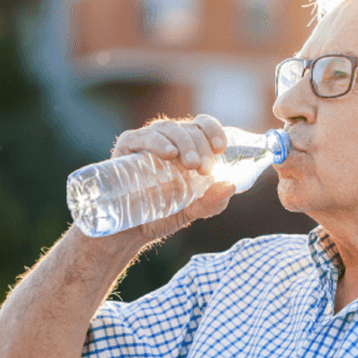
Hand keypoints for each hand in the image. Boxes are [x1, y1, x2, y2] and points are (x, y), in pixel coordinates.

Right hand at [109, 114, 234, 242]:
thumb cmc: (162, 215)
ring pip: (169, 128)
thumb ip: (213, 201)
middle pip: (189, 128)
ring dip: (184, 143)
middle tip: (204, 169)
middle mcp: (168, 139)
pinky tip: (169, 152)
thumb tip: (231, 185)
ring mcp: (147, 141)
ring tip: (191, 164)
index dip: (214, 131)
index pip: (202, 125)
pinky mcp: (126, 148)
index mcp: (187, 146)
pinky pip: (141, 137)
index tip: (221, 149)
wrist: (129, 232)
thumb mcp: (193, 210)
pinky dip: (157, 142)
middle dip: (201, 146)